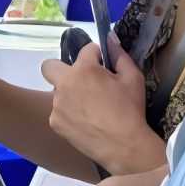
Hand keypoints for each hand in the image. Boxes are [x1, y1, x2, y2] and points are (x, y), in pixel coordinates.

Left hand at [41, 48, 165, 173]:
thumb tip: (111, 38)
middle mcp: (65, 83)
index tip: (104, 65)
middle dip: (63, 69)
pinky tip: (85, 122)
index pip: (86, 49)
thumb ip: (120, 55)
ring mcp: (57, 104)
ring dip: (69, 94)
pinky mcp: (55, 123)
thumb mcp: (133, 78)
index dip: (98, 56)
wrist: (124, 146)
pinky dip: (69, 114)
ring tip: (90, 108)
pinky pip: (58, 112)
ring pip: (58, 91)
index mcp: (84, 69)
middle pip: (50, 66)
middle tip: (82, 81)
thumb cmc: (131, 110)